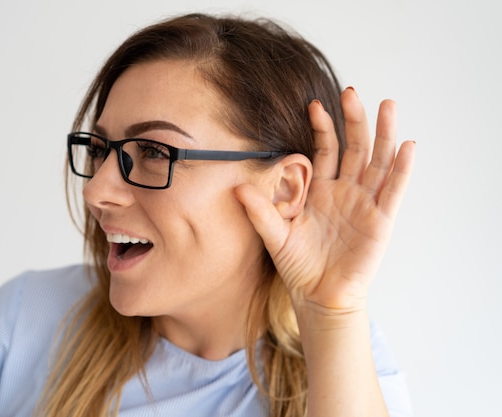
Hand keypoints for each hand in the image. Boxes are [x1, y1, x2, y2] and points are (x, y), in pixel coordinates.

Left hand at [236, 87, 415, 315]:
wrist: (319, 296)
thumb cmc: (298, 265)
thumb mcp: (275, 235)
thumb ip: (260, 210)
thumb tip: (236, 187)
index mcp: (321, 190)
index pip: (326, 150)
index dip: (322, 127)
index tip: (314, 105)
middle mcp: (345, 191)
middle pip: (355, 148)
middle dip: (354, 120)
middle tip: (351, 93)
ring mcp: (365, 203)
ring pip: (378, 162)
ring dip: (384, 134)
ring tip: (387, 106)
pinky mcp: (381, 220)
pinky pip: (393, 190)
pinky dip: (401, 169)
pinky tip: (406, 146)